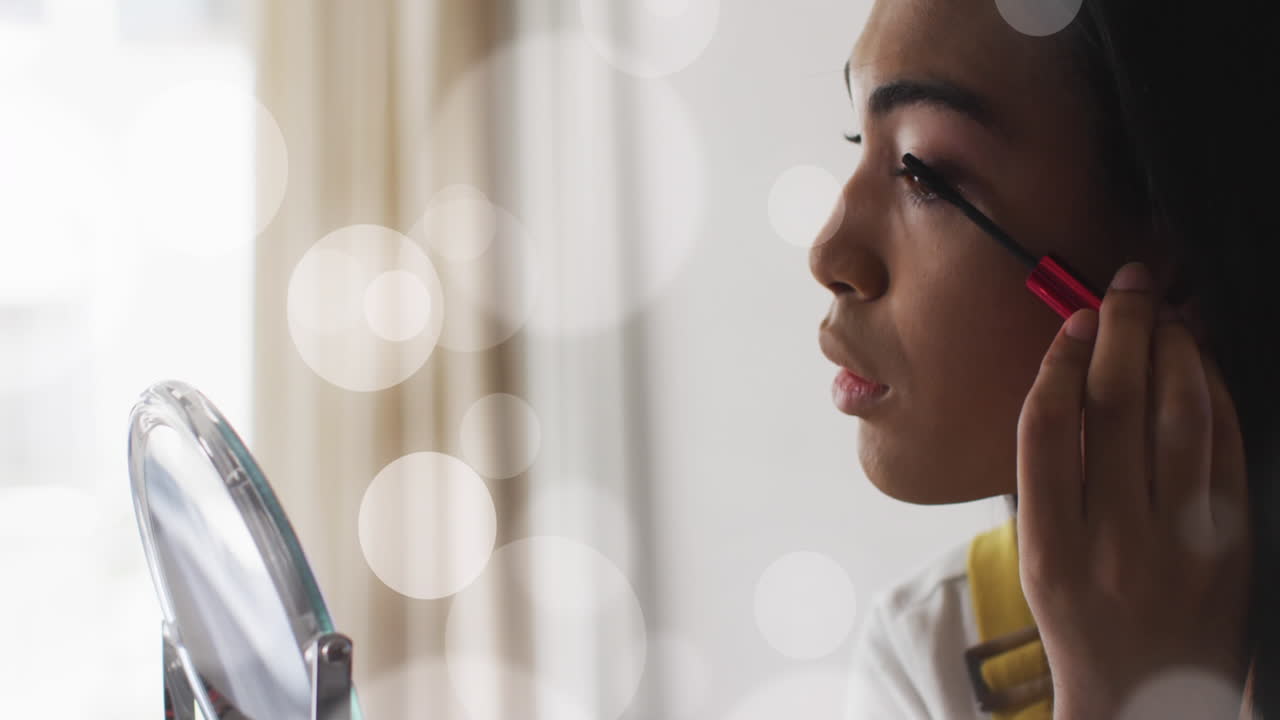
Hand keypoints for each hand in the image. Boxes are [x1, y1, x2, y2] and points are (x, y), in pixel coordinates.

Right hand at [1015, 261, 1252, 717]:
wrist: (1149, 698)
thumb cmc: (1083, 619)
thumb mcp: (1042, 557)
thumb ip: (1051, 476)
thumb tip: (1076, 376)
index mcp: (1051, 547)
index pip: (1048, 430)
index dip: (1061, 362)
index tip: (1074, 320)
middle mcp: (1115, 542)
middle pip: (1116, 408)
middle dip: (1123, 332)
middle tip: (1127, 286)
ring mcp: (1181, 542)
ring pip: (1178, 417)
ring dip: (1174, 349)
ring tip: (1167, 312)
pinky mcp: (1232, 541)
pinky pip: (1227, 447)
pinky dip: (1214, 392)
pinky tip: (1201, 364)